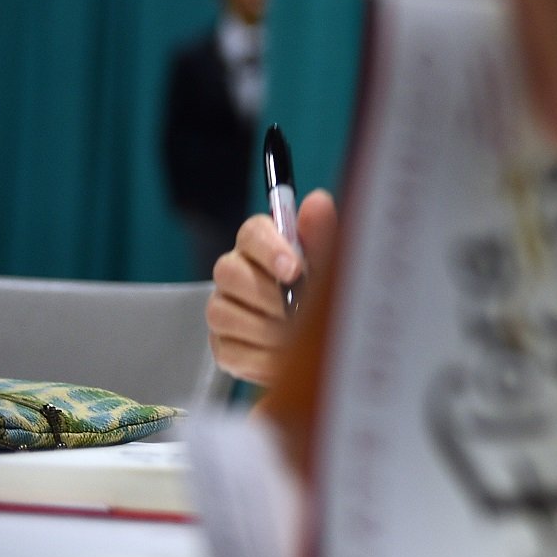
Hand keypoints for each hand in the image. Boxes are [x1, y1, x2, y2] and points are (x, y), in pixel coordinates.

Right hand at [206, 190, 337, 385]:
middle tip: (299, 308)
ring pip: (222, 312)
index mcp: (262, 244)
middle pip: (228, 271)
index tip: (295, 269)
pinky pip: (229, 350)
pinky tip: (285, 356)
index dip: (271, 249)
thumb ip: (323, 235)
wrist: (333, 343)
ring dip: (265, 326)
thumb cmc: (329, 292)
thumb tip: (317, 201)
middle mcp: (236, 273)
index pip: (251, 232)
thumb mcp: (332, 264)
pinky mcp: (224, 345)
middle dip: (268, 292)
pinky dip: (261, 356)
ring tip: (296, 333)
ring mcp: (225, 309)